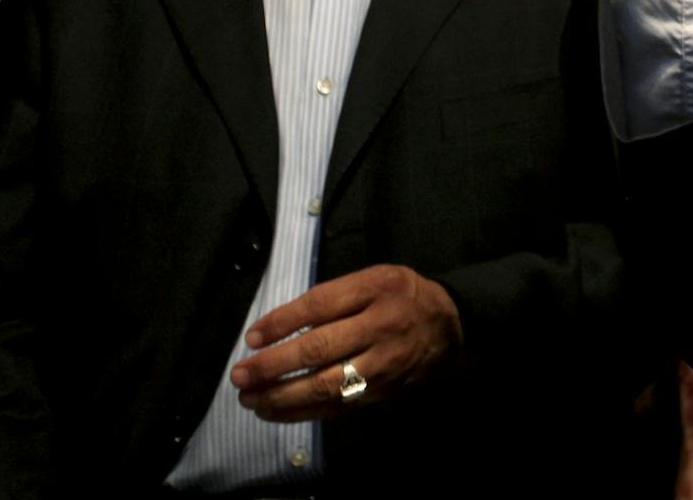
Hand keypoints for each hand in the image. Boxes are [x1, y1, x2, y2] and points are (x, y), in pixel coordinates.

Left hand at [230, 263, 462, 421]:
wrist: (452, 327)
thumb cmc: (402, 297)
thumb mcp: (375, 279)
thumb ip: (334, 297)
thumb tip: (278, 327)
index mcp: (377, 290)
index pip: (321, 305)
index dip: (282, 322)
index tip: (251, 338)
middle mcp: (381, 327)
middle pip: (319, 349)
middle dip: (273, 366)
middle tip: (239, 376)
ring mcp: (383, 365)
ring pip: (326, 386)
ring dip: (281, 396)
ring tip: (250, 399)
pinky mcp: (382, 392)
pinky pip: (337, 407)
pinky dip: (301, 413)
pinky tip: (275, 412)